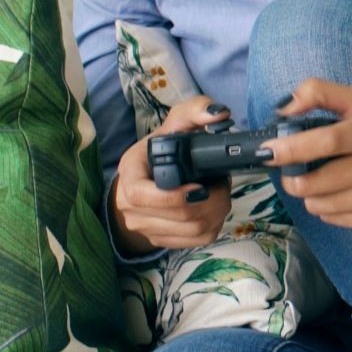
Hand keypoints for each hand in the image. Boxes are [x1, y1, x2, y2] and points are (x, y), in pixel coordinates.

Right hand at [110, 96, 233, 256]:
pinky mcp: (162, 240)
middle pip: (181, 216)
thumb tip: (219, 115)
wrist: (145, 179)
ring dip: (218, 211)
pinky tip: (214, 207)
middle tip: (222, 182)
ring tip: (220, 192)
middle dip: (213, 199)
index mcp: (129, 177)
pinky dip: (215, 224)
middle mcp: (131, 208)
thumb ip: (196, 111)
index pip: (142, 196)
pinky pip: (198, 240)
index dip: (174, 197)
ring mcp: (146, 228)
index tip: (201, 186)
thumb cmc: (159, 150)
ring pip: (194, 230)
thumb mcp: (174, 124)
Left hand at [263, 78, 351, 237]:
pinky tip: (341, 192)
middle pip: (315, 182)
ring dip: (309, 193)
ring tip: (321, 179)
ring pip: (319, 204)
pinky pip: (332, 218)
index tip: (269, 151)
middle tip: (291, 168)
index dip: (292, 148)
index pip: (328, 142)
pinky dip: (326, 206)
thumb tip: (283, 109)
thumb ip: (321, 93)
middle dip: (292, 177)